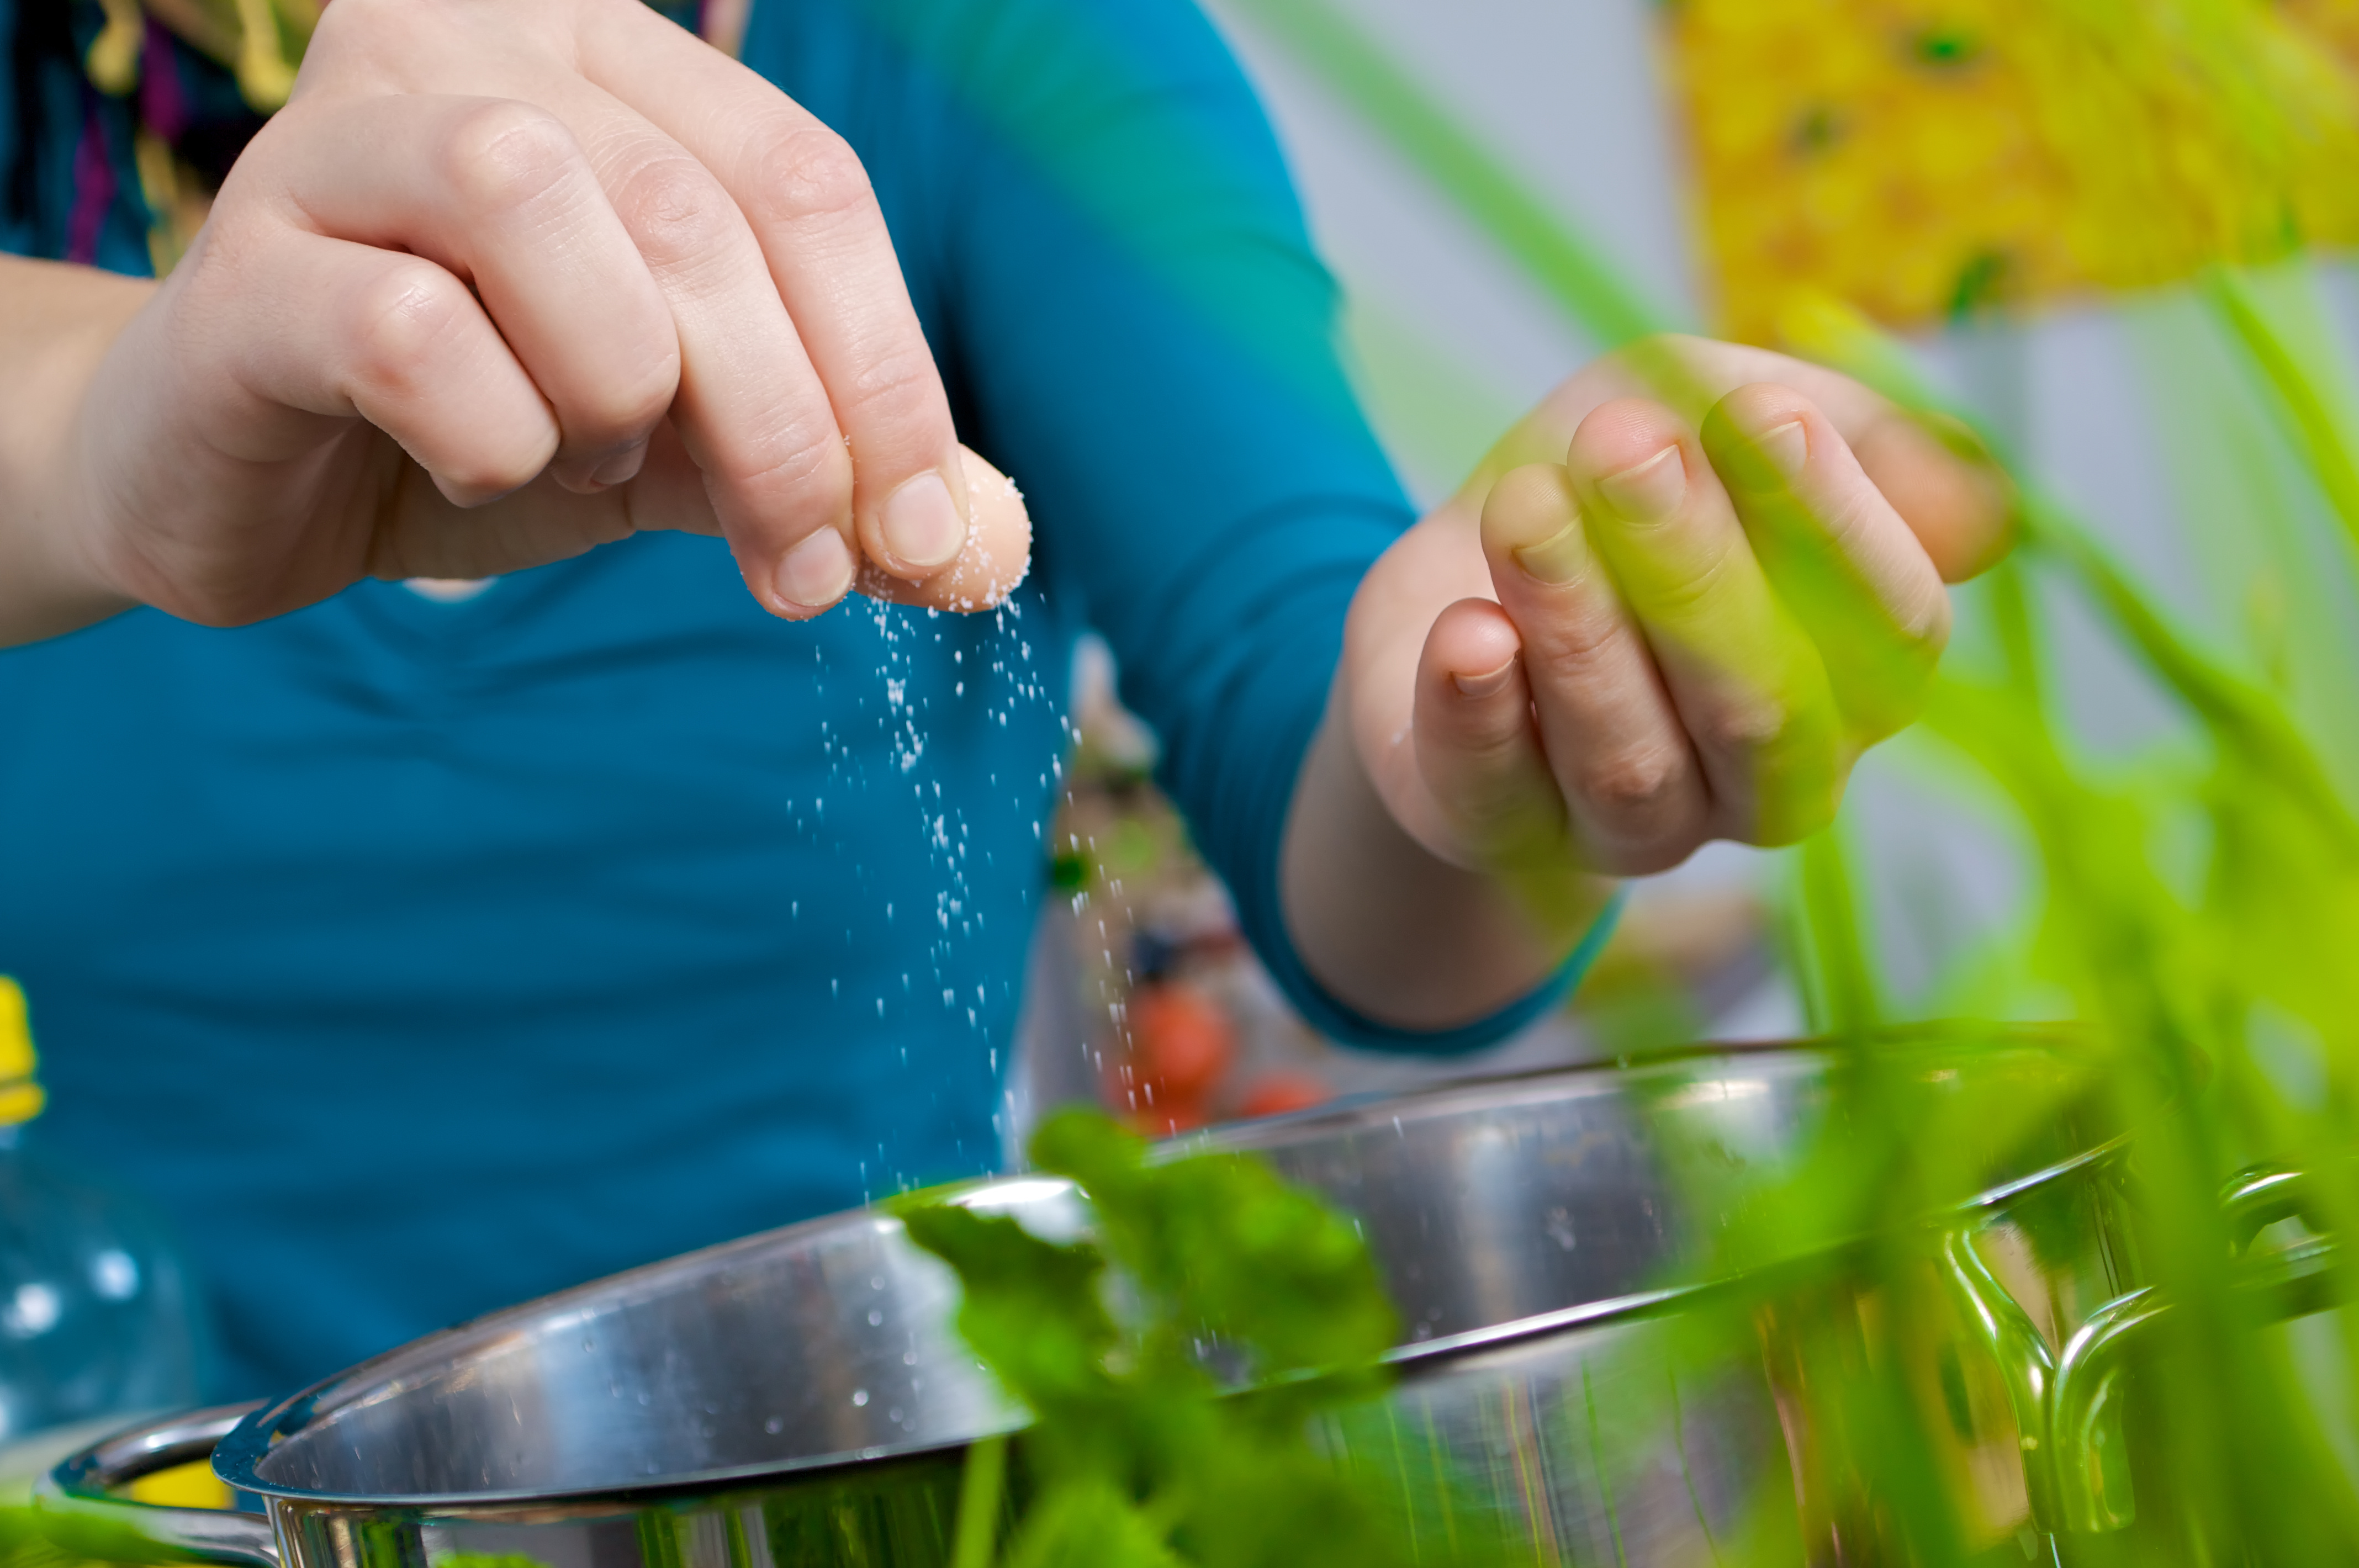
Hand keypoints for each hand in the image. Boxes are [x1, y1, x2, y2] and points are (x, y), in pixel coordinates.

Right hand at [12, 0, 1026, 643]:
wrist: (247, 481)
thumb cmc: (479, 427)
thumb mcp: (684, 440)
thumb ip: (825, 466)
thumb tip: (982, 548)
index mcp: (606, 60)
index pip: (805, 182)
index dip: (890, 370)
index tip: (928, 534)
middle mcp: (468, 47)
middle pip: (699, 213)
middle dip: (787, 426)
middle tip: (804, 574)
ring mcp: (336, 137)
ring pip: (543, 208)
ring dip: (615, 393)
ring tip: (588, 464)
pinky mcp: (243, 264)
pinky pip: (411, 333)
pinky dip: (490, 436)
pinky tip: (478, 465)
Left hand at [1284, 335, 2012, 1028]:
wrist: (1461, 565)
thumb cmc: (1620, 483)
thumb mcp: (1721, 409)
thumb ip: (1848, 435)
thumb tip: (1977, 509)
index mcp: (1854, 679)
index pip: (1887, 629)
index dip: (1832, 523)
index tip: (1760, 413)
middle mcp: (1762, 777)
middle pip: (1762, 707)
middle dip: (1696, 571)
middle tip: (1623, 445)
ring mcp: (1632, 825)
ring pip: (1629, 758)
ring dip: (1578, 627)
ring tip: (1524, 507)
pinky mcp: (1500, 832)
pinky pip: (1497, 795)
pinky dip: (1479, 714)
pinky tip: (1467, 633)